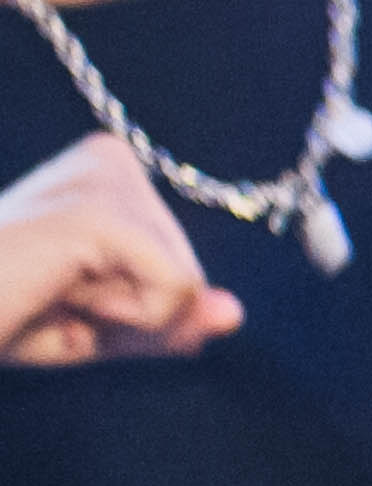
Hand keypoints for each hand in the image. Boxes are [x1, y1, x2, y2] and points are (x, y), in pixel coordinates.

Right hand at [1, 133, 244, 366]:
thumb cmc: (1, 314)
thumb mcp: (99, 325)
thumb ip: (171, 319)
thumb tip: (234, 315)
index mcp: (109, 170)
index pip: (181, 262)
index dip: (130, 305)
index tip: (56, 292)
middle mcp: (110, 159)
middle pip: (190, 271)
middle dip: (127, 313)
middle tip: (45, 299)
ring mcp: (104, 180)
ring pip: (185, 284)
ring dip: (117, 318)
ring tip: (44, 295)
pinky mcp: (99, 214)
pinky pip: (173, 291)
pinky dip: (122, 319)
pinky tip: (57, 297)